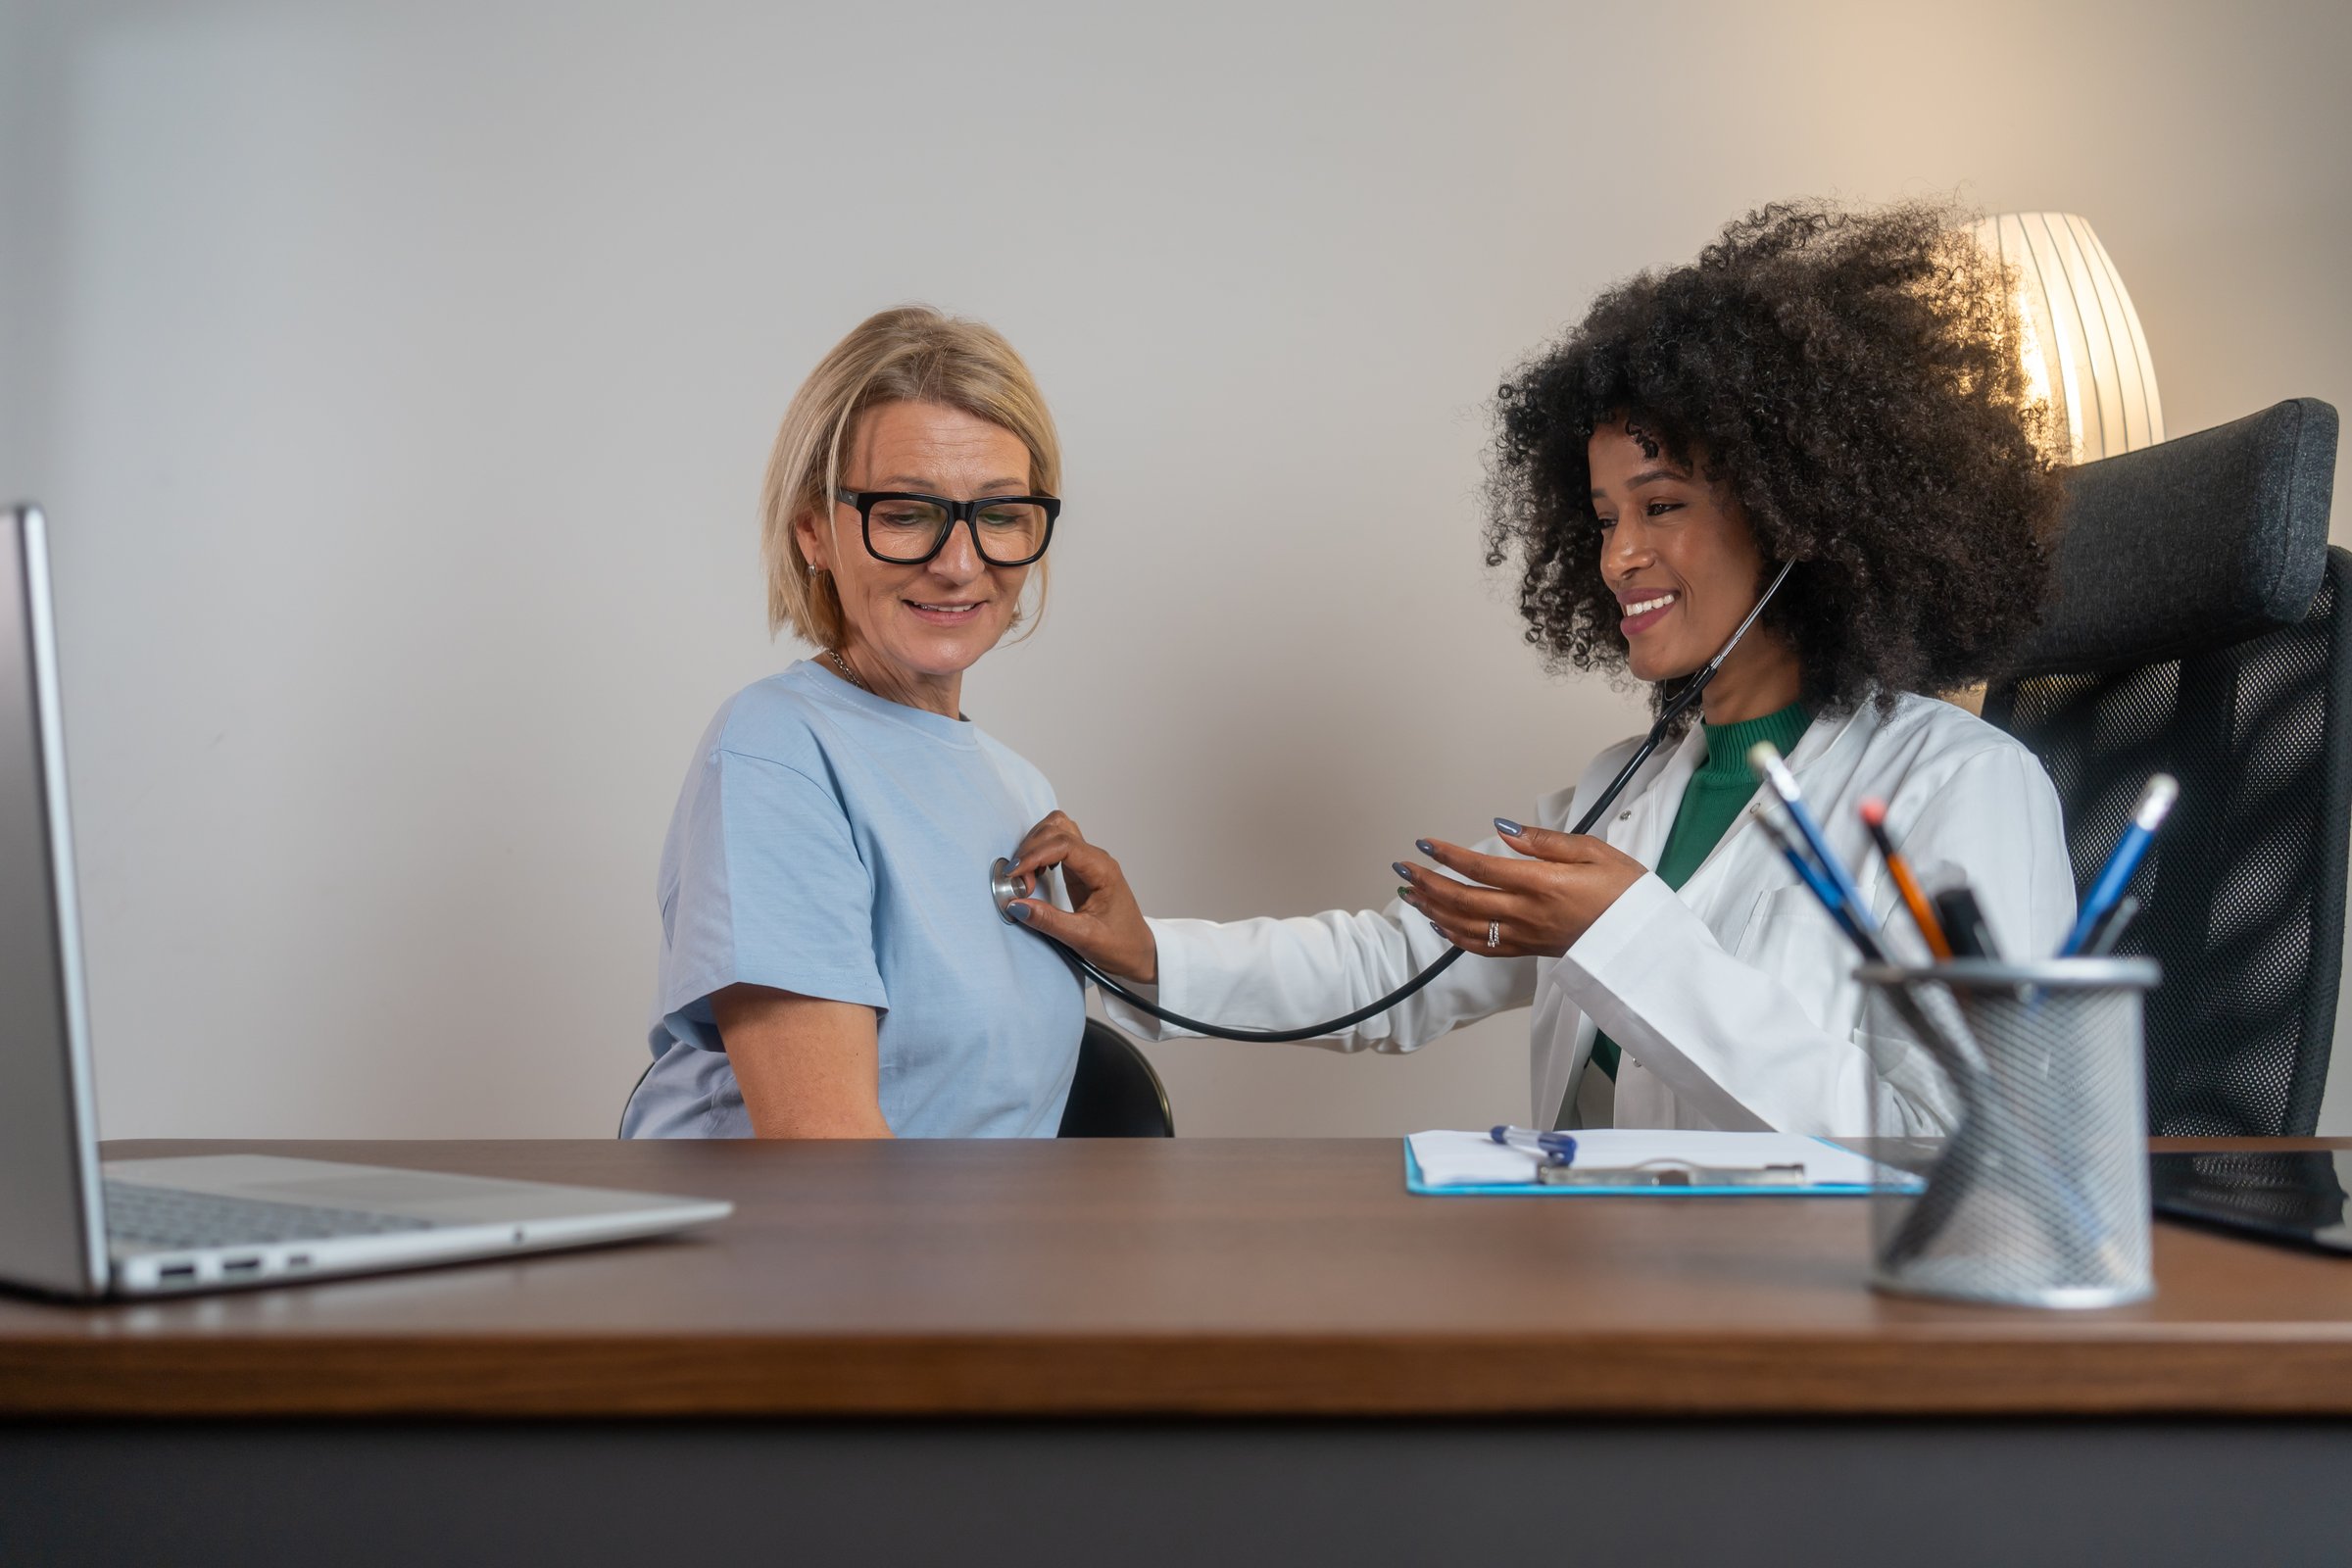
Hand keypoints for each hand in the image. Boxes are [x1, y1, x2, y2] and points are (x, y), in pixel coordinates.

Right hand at [1002, 811, 1158, 982]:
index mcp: (1103, 870)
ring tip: (1025, 878)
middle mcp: (1096, 859)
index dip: (1035, 855)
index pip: (1064, 844)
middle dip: (1031, 850)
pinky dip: (1038, 853)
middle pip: (1057, 828)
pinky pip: (1055, 846)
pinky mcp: (1079, 869)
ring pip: (1055, 831)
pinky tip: (1033, 875)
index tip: (1014, 875)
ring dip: (1034, 847)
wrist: (1138, 952)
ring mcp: (1088, 861)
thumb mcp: (1084, 938)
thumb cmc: (1121, 944)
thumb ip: (1049, 921)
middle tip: (1019, 883)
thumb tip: (1016, 905)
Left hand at [1398, 822, 1647, 957]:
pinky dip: (1454, 936)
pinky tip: (1439, 923)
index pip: (1482, 869)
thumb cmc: (1624, 890)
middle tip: (1403, 868)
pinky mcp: (1528, 950)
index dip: (1449, 856)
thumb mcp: (1592, 851)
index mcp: (1543, 884)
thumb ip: (1544, 841)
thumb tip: (1503, 828)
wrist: (1643, 939)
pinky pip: (1482, 947)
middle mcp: (1527, 913)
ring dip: (1433, 909)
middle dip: (1428, 883)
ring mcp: (1525, 936)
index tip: (1426, 844)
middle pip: (1463, 900)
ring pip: (1465, 926)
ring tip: (1410, 892)